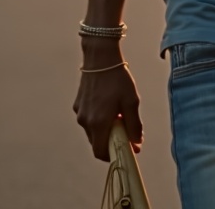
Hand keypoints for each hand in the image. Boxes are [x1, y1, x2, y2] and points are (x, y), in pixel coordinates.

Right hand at [73, 44, 142, 160]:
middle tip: (125, 130)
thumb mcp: (131, 101)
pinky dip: (98, 120)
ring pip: (92, 131)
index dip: (113, 155)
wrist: (100, 58)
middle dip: (111, 141)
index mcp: (99, 124)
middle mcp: (85, 122)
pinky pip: (88, 119)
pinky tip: (108, 105)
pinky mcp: (77, 105)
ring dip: (104, 130)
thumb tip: (137, 144)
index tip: (126, 150)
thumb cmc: (118, 79)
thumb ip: (134, 125)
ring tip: (118, 114)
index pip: (101, 152)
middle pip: (97, 143)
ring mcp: (80, 113)